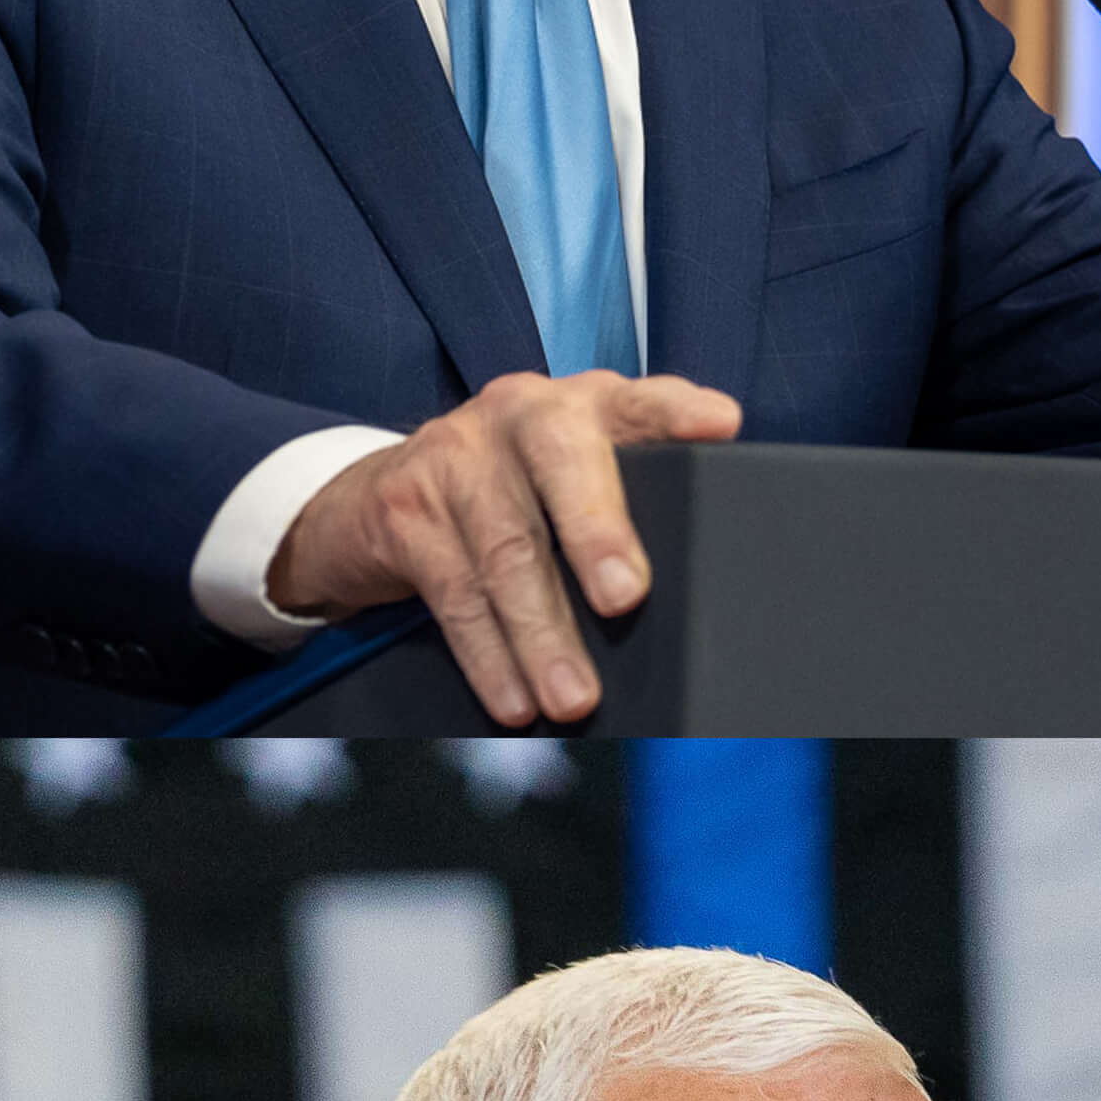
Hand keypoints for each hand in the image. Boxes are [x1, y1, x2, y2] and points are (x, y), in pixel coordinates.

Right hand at [267, 369, 746, 726]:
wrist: (381, 494)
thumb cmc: (518, 492)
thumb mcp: (579, 475)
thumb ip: (640, 493)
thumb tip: (713, 577)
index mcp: (583, 405)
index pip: (639, 400)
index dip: (676, 411)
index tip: (719, 426)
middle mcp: (518, 414)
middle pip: (563, 465)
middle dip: (597, 534)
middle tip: (625, 598)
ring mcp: (455, 458)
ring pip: (507, 552)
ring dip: (544, 636)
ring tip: (575, 697)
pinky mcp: (403, 511)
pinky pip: (454, 594)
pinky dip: (490, 657)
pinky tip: (516, 700)